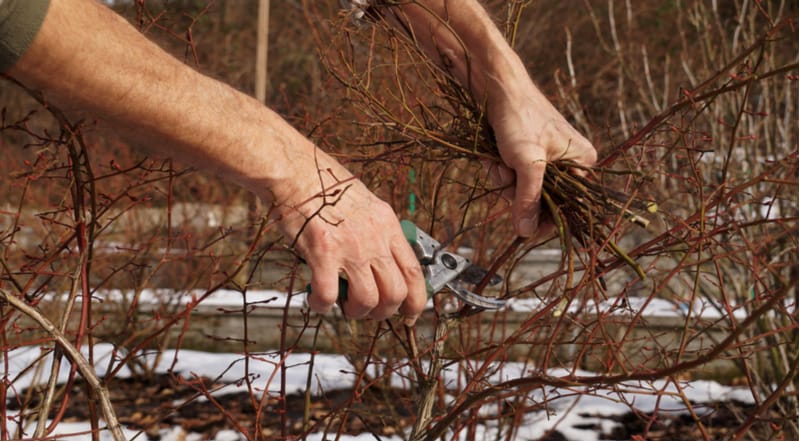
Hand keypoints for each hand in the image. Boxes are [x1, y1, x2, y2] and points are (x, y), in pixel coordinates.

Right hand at [271, 154, 427, 324]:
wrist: (297, 172)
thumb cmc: (326, 187)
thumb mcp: (367, 205)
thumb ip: (379, 233)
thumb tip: (385, 261)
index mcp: (387, 226)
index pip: (415, 272)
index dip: (416, 300)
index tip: (410, 313)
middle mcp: (374, 238)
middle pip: (395, 292)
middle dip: (383, 311)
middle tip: (368, 309)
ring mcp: (350, 247)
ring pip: (367, 300)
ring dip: (356, 311)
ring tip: (343, 304)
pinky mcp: (322, 253)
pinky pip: (329, 295)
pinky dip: (324, 305)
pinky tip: (318, 299)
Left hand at [486, 91, 596, 237]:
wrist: (495, 87)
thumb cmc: (519, 118)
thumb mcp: (527, 163)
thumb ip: (528, 199)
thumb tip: (526, 232)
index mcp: (582, 161)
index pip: (569, 205)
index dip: (547, 220)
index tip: (526, 230)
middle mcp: (568, 161)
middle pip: (543, 199)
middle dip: (519, 192)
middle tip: (507, 177)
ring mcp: (545, 157)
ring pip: (523, 189)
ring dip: (506, 181)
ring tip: (499, 161)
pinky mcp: (525, 153)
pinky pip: (513, 176)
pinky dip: (500, 170)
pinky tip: (494, 157)